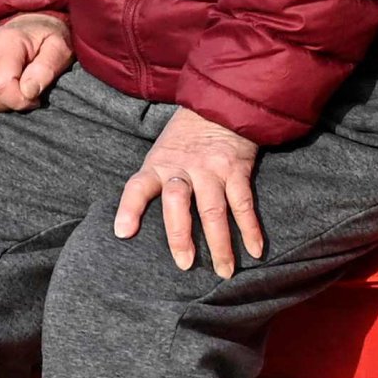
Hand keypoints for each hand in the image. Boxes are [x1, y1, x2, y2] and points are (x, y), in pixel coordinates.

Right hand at [0, 14, 73, 113]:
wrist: (30, 26)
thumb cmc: (47, 41)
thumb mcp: (59, 50)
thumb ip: (46, 70)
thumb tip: (27, 91)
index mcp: (6, 42)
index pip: (1, 85)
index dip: (20, 101)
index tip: (35, 98)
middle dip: (8, 105)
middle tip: (24, 95)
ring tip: (10, 93)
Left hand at [115, 109, 264, 276]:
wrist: (218, 106)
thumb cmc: (184, 139)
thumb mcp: (162, 154)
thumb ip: (155, 183)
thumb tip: (136, 225)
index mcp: (159, 165)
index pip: (138, 186)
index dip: (129, 208)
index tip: (123, 233)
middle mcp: (183, 168)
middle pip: (177, 203)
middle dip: (180, 236)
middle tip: (185, 264)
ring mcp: (211, 169)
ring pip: (213, 211)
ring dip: (220, 245)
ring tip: (224, 272)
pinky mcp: (236, 169)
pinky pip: (243, 204)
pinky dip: (250, 229)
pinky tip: (255, 251)